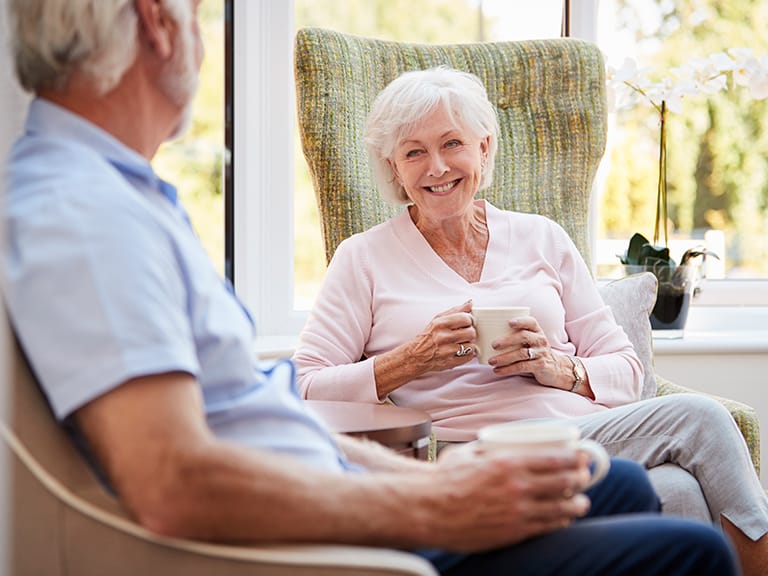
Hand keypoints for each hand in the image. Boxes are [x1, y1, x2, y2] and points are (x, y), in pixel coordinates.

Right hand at [407, 300, 476, 372]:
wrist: (416, 355)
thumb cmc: (428, 336)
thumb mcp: (438, 319)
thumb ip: (455, 311)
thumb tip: (470, 304)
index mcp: (440, 324)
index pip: (466, 318)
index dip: (470, 320)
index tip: (468, 322)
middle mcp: (443, 337)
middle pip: (471, 332)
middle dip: (470, 333)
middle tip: (464, 333)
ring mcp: (447, 351)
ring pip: (471, 345)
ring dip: (468, 344)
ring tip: (460, 343)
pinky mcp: (450, 362)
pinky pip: (469, 356)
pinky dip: (467, 354)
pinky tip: (459, 351)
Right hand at [427, 443, 590, 550]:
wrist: (429, 509)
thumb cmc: (444, 478)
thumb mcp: (469, 453)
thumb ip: (489, 448)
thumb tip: (499, 441)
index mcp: (508, 462)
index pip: (555, 459)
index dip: (575, 458)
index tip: (583, 456)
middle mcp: (518, 486)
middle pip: (564, 482)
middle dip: (580, 478)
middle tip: (585, 477)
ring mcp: (518, 511)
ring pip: (561, 507)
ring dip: (577, 503)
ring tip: (582, 502)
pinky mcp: (514, 532)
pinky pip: (547, 526)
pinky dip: (560, 521)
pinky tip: (564, 518)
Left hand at [484, 316, 572, 390]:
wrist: (556, 368)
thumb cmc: (536, 352)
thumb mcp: (531, 341)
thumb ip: (516, 336)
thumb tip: (486, 336)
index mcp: (537, 331)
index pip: (531, 322)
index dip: (521, 321)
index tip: (509, 322)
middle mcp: (540, 340)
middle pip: (524, 336)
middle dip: (507, 340)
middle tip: (493, 345)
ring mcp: (541, 353)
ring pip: (521, 353)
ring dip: (504, 358)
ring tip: (491, 361)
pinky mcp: (540, 366)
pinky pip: (522, 367)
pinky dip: (508, 369)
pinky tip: (497, 371)